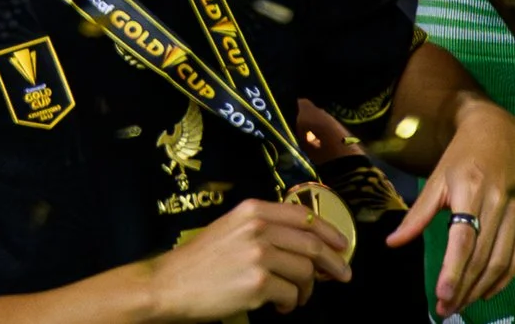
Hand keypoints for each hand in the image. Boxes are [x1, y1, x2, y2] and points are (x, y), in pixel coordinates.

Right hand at [142, 196, 349, 320]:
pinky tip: (281, 306)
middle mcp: (259, 227)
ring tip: (296, 297)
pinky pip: (291, 294)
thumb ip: (264, 228)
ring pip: (305, 272)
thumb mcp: (233, 228)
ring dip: (307, 289)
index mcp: (253, 209)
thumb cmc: (202, 260)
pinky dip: (291, 303)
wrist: (172, 283)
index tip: (342, 245)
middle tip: (342, 276)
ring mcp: (259, 255)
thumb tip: (304, 245)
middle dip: (333, 263)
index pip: (304, 216)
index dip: (329, 231)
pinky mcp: (257, 284)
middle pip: (311, 244)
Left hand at [394, 95, 514, 318]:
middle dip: (463, 288)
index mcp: (470, 187)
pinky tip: (487, 291)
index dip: (454, 271)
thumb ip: (418, 215)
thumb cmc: (462, 154)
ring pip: (502, 260)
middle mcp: (498, 199)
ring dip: (482, 289)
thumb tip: (392, 243)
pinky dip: (504, 279)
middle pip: (482, 256)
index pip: (464, 239)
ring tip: (463, 305)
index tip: (441, 297)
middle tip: (445, 310)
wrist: (499, 126)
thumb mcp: (437, 178)